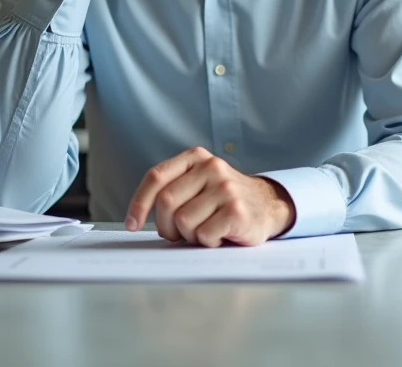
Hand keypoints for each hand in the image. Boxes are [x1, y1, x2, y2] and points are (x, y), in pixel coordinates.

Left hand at [125, 147, 296, 246]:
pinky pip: (204, 235)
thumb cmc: (225, 200)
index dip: (139, 203)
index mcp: (196, 158)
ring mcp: (225, 188)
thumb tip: (137, 218)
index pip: (156, 177)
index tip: (132, 224)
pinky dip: (208, 241)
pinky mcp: (236, 210)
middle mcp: (211, 167)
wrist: (269, 205)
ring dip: (191, 235)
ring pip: (184, 222)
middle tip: (180, 234)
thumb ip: (174, 190)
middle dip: (167, 226)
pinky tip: (221, 234)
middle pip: (166, 203)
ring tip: (207, 229)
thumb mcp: (199, 183)